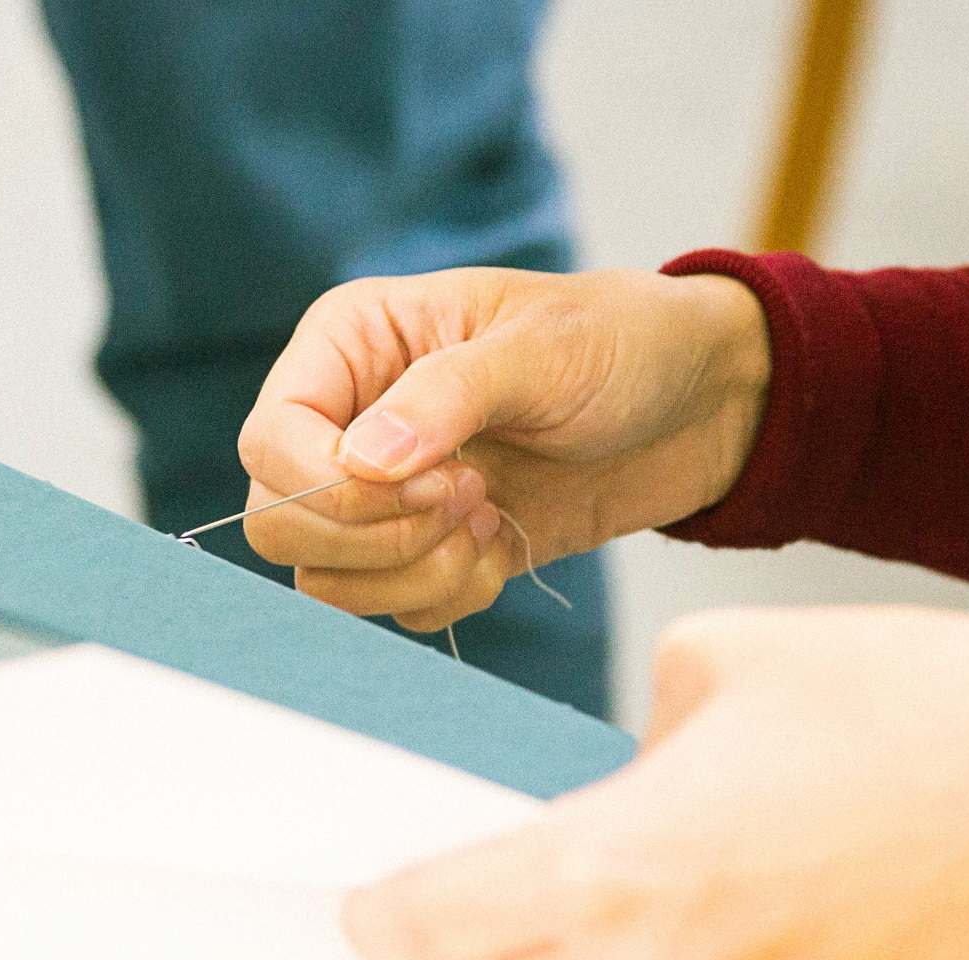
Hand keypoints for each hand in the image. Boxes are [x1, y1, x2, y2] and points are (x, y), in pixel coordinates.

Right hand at [236, 267, 769, 630]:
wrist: (698, 404)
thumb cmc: (621, 342)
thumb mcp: (541, 348)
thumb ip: (444, 397)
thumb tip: (362, 462)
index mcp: (352, 344)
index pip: (269, 439)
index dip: (331, 485)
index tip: (436, 480)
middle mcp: (351, 419)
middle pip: (280, 521)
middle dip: (371, 536)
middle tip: (469, 500)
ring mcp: (388, 493)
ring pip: (329, 580)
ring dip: (411, 574)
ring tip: (490, 520)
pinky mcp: (431, 550)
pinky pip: (394, 609)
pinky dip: (448, 597)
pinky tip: (505, 544)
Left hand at [344, 608, 968, 959]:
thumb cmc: (905, 707)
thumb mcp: (715, 665)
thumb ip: (621, 751)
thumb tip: (608, 800)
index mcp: (612, 869)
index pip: (444, 921)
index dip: (399, 916)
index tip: (375, 915)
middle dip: (540, 916)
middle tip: (613, 846)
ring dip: (640, 952)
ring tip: (736, 863)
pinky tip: (793, 912)